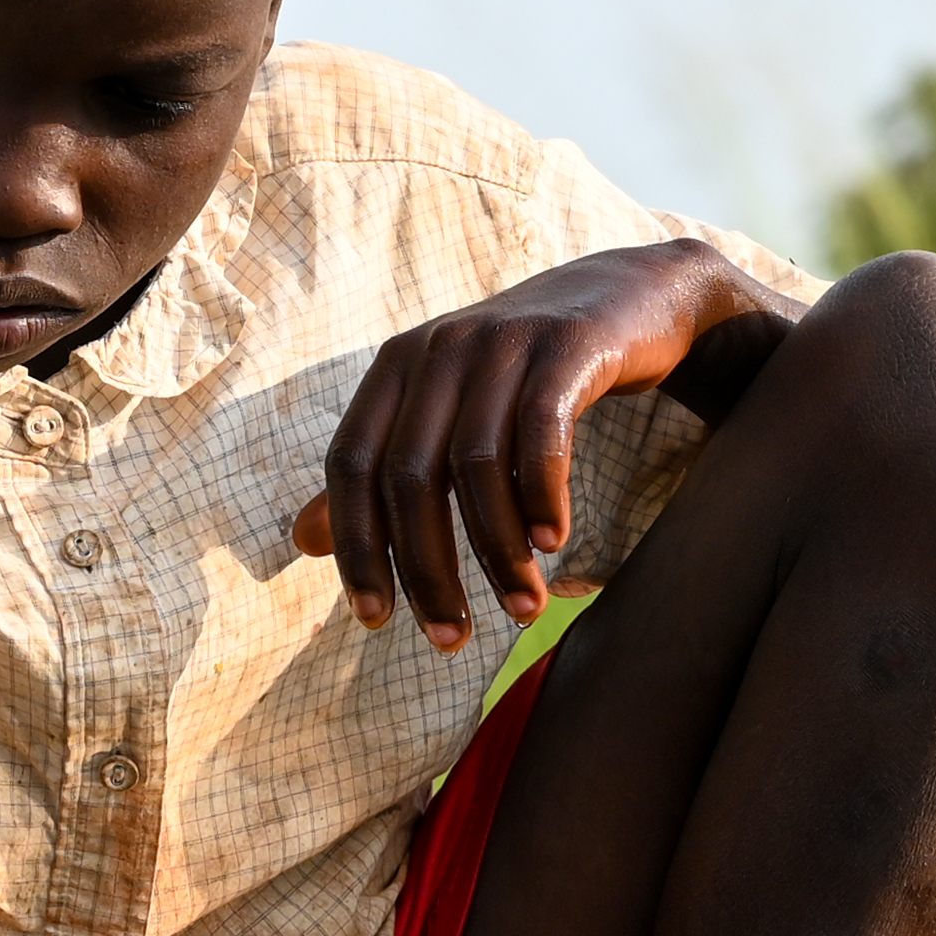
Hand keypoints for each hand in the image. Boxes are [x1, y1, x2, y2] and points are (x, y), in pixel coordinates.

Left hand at [291, 241, 782, 647]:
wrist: (635, 296)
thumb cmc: (530, 371)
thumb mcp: (446, 412)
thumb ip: (379, 471)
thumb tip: (301, 541)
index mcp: (396, 366)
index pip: (351, 465)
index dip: (357, 545)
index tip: (375, 619)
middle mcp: (439, 347)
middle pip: (410, 476)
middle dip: (428, 568)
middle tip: (451, 639)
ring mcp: (502, 340)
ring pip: (476, 464)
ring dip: (497, 549)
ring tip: (521, 607)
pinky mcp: (567, 345)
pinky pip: (541, 430)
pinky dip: (542, 494)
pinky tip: (554, 545)